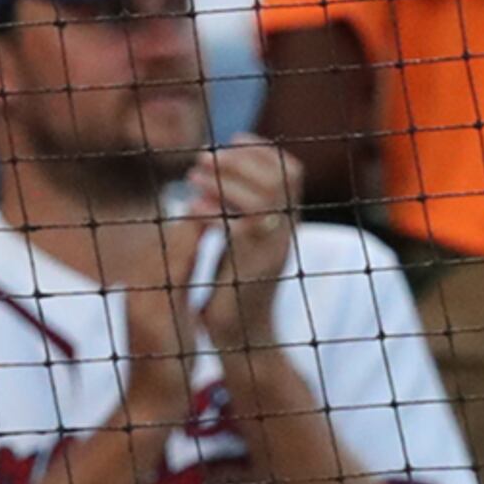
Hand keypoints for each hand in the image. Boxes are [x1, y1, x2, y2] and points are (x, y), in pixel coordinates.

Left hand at [184, 138, 302, 353]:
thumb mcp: (239, 246)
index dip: (263, 150)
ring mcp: (275, 250)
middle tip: (202, 158)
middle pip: (282, 176)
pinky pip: (245, 225)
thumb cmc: (233, 295)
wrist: (241, 342)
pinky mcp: (257, 268)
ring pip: (266, 195)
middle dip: (241, 159)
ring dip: (227, 178)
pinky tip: (194, 207)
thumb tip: (217, 180)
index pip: (290, 170)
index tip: (231, 141)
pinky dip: (218, 210)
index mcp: (286, 224)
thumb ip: (237, 214)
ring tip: (193, 175)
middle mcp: (287, 233)